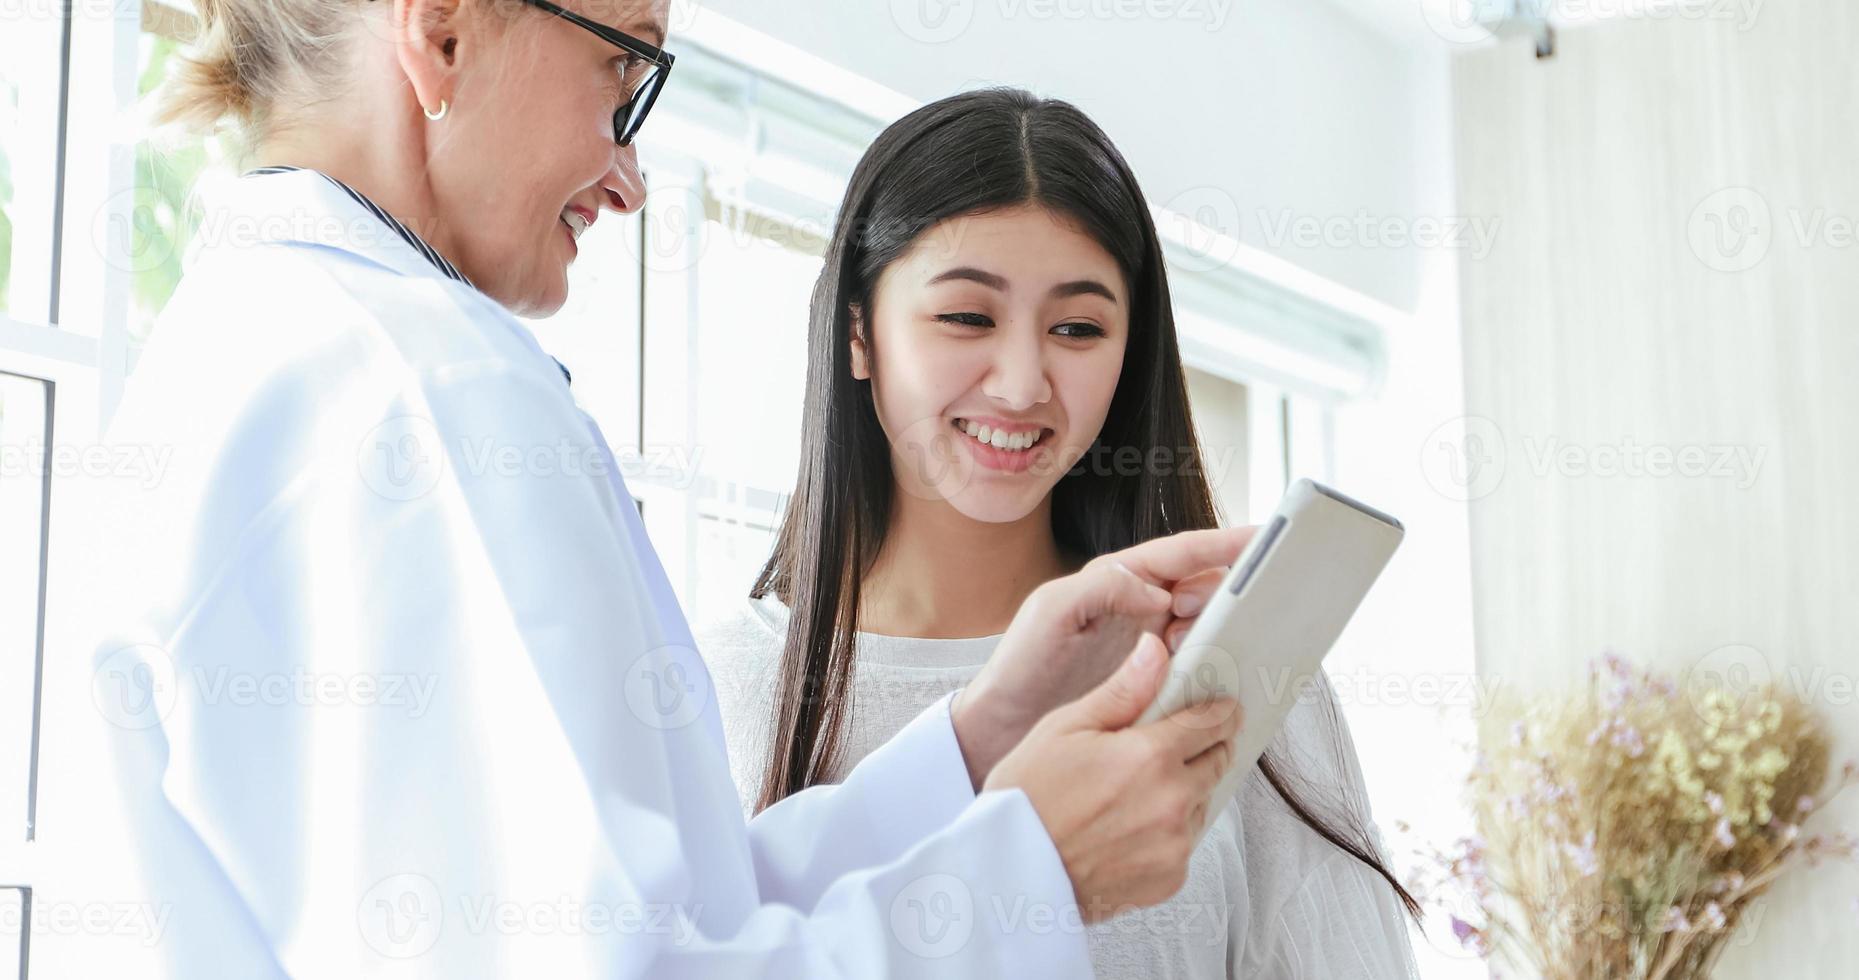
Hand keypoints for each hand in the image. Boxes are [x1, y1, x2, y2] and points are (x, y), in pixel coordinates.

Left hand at [951, 525, 1254, 787]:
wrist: (1004, 727)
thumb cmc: (1022, 663)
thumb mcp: (1053, 611)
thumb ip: (1104, 587)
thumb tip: (1160, 593)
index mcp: (1119, 579)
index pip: (1181, 553)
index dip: (1223, 543)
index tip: (1264, 538)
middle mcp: (1141, 607)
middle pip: (1204, 586)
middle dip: (1226, 591)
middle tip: (1226, 609)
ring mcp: (1151, 646)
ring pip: (1207, 627)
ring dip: (1223, 632)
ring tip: (1228, 645)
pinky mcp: (1156, 683)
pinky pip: (1198, 667)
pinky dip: (1217, 669)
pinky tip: (1227, 680)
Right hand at [985, 633, 1242, 919]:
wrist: (1013, 871)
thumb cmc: (1029, 795)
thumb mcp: (1066, 728)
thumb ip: (1122, 690)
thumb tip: (1156, 650)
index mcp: (1151, 755)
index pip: (1212, 722)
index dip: (1219, 710)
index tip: (1221, 706)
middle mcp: (1173, 801)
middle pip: (1218, 761)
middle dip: (1205, 747)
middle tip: (1175, 744)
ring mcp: (1175, 844)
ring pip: (1203, 803)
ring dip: (1186, 791)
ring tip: (1138, 791)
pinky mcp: (1170, 878)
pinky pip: (1185, 843)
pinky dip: (1169, 832)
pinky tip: (1130, 827)